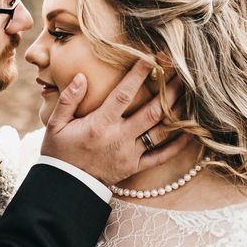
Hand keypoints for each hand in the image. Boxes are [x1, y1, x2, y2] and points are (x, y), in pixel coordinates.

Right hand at [41, 61, 188, 186]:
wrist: (67, 187)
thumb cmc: (60, 152)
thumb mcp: (56, 124)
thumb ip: (69, 99)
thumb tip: (81, 76)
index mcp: (100, 124)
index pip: (123, 94)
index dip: (138, 75)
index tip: (150, 59)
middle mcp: (119, 137)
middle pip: (152, 111)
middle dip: (169, 91)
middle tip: (182, 74)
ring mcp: (130, 153)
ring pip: (161, 131)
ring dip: (177, 113)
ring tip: (191, 96)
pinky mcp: (135, 167)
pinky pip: (161, 156)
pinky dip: (178, 145)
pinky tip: (190, 131)